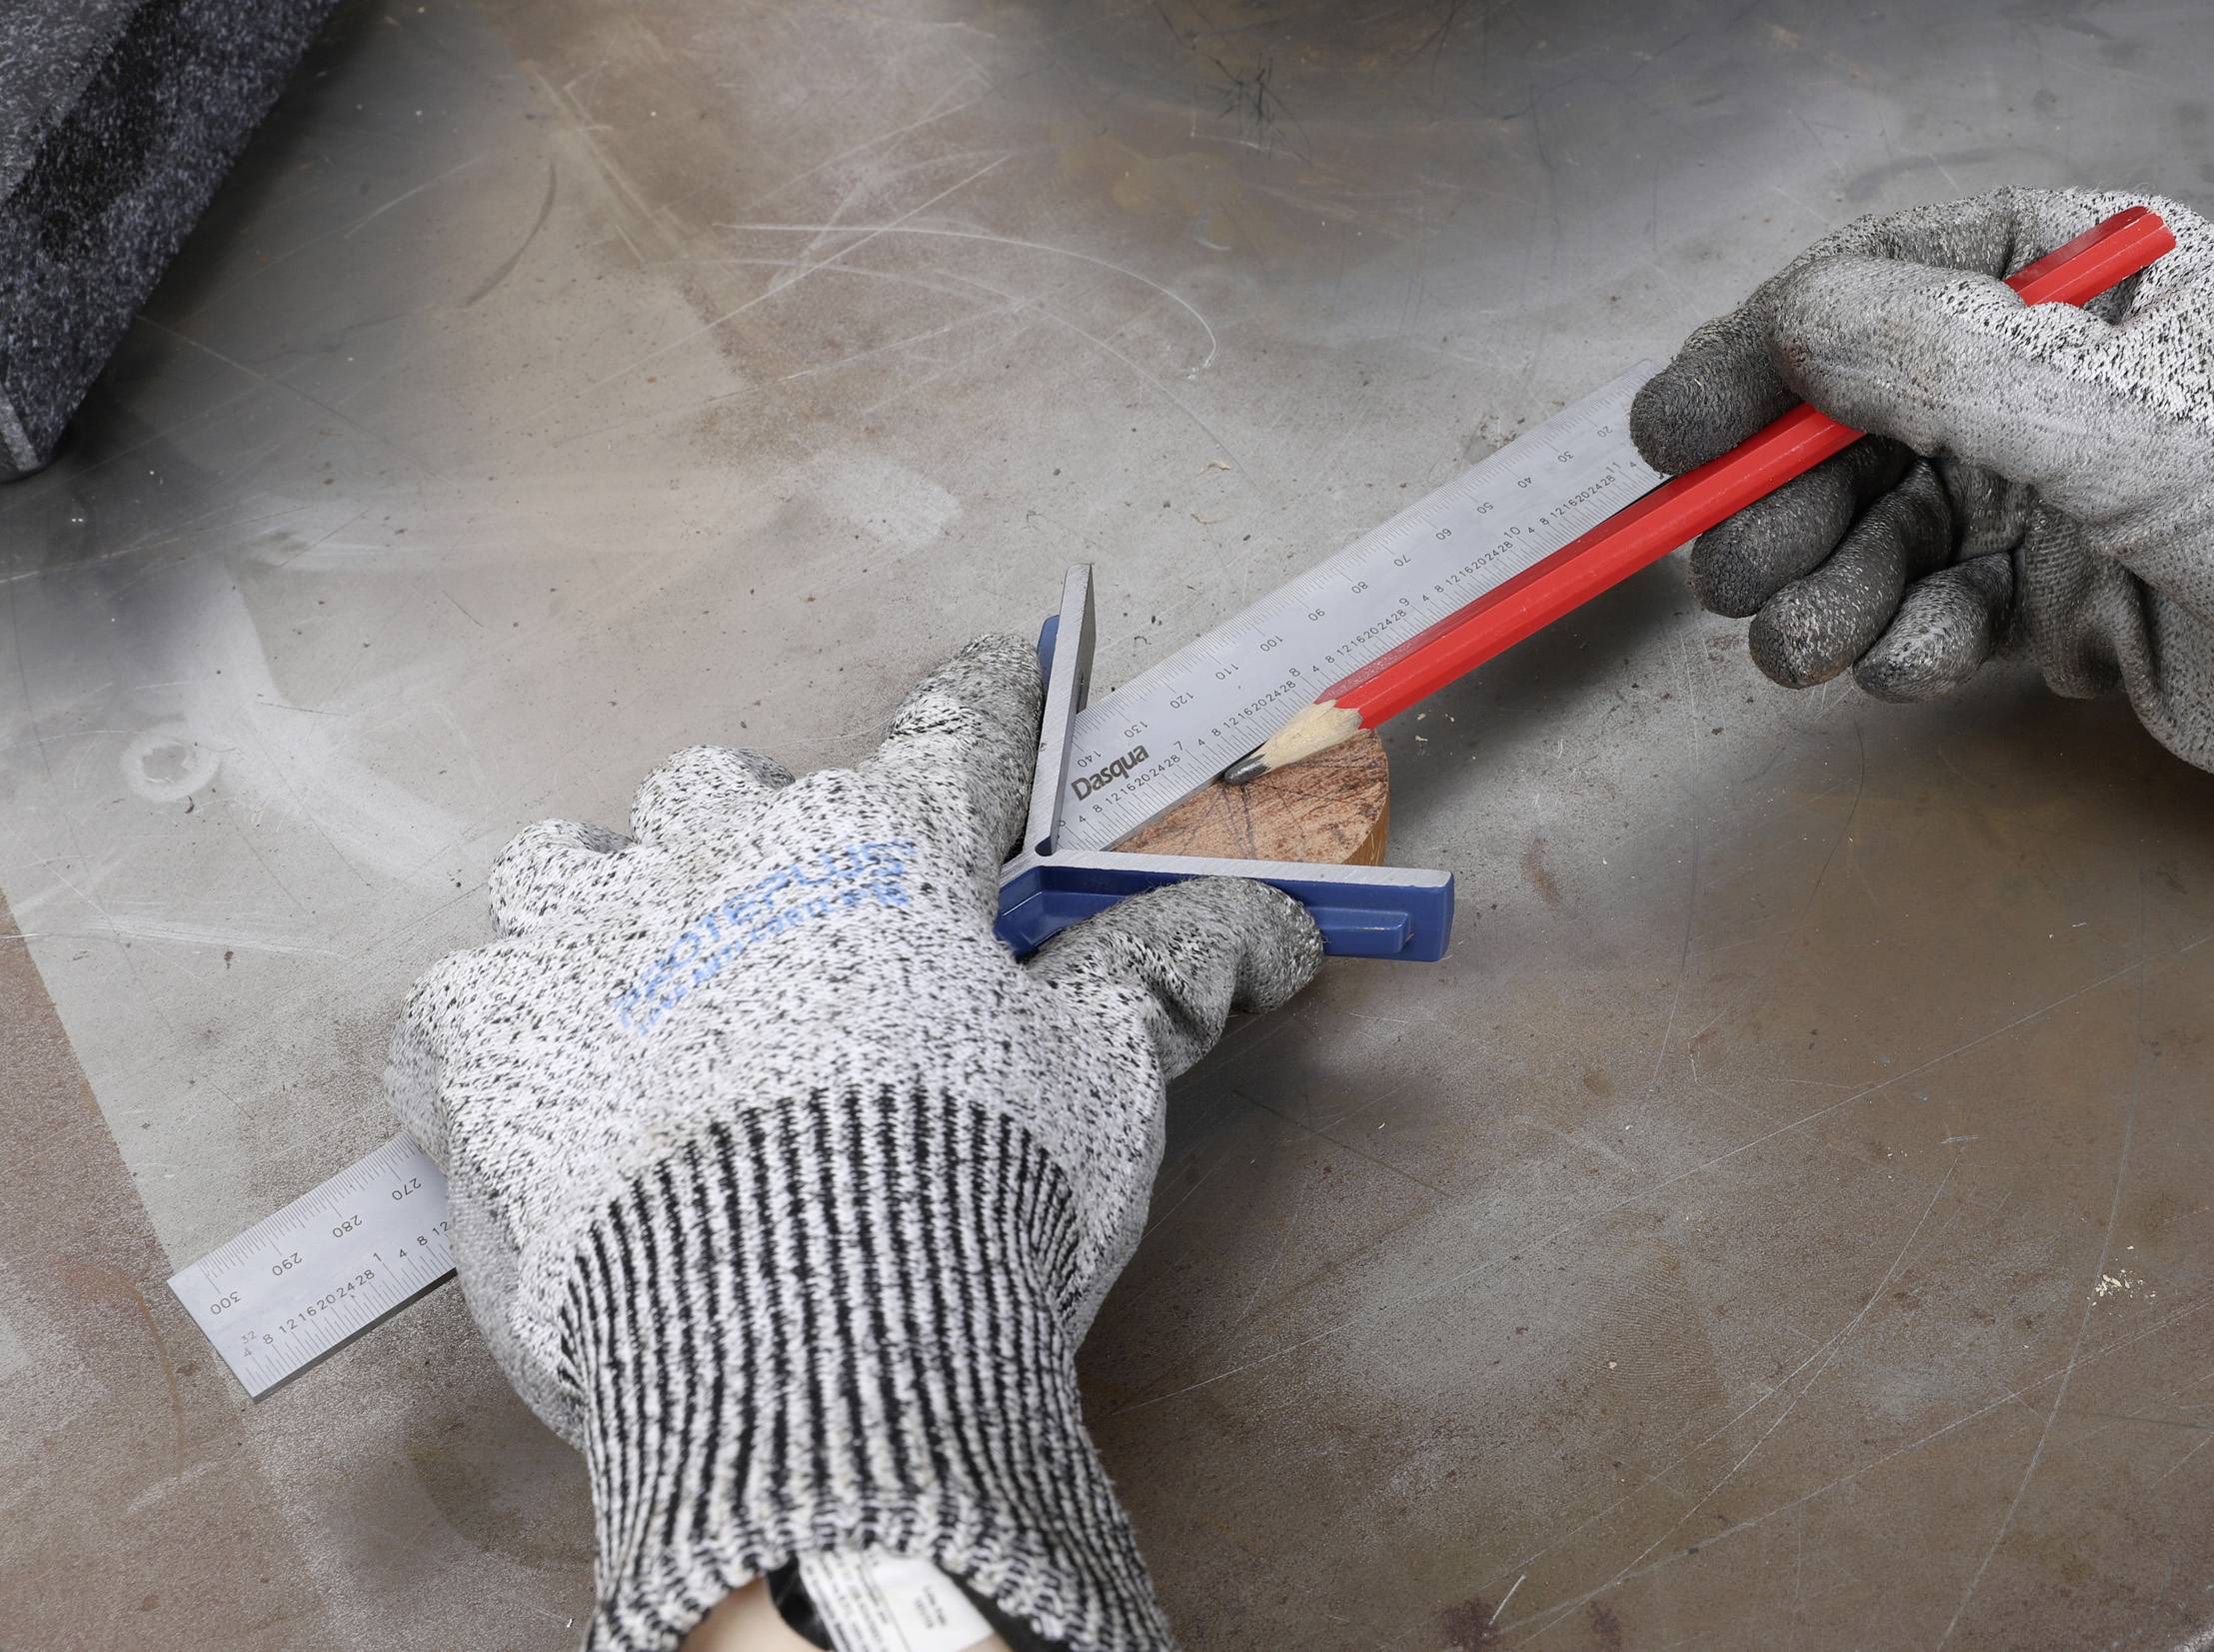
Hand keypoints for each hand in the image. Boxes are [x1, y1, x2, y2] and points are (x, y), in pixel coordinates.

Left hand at [385, 635, 1322, 1650]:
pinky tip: (547, 1094)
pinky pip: (465, 1001)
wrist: (810, 1359)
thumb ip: (1169, 976)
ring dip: (607, 916)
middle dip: (770, 850)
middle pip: (734, 792)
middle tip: (804, 960)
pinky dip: (503, 1039)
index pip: (958, 727)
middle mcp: (718, 846)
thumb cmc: (975, 1195)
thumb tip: (1280, 923)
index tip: (1009, 674)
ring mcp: (579, 936)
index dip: (998, 701)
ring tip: (643, 1007)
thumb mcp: (1099, 1083)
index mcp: (880, 839)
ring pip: (570, 865)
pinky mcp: (478, 1044)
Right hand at [1631, 186, 2213, 829]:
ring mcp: (2053, 494)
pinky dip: (1912, 647)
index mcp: (2076, 281)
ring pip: (1881, 532)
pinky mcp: (2060, 602)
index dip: (1757, 361)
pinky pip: (1937, 614)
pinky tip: (1923, 665)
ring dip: (1828, 591)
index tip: (1675, 438)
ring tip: (1806, 644)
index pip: (1873, 289)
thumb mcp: (2135, 416)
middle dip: (1782, 503)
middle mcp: (2050, 379)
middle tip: (1727, 571)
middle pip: (1851, 426)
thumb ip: (1955, 365)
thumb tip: (1793, 326)